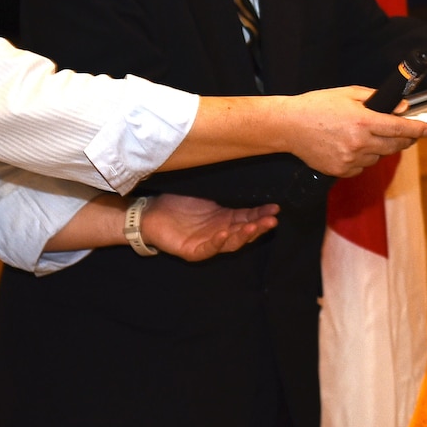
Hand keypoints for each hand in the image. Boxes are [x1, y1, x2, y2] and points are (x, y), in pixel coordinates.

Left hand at [142, 195, 279, 260]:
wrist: (151, 212)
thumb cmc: (177, 201)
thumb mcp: (205, 193)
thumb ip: (224, 190)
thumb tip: (246, 175)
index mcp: (226, 218)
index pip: (249, 217)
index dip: (262, 214)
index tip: (275, 208)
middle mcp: (221, 232)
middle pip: (245, 232)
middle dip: (259, 227)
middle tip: (272, 220)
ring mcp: (208, 243)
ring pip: (231, 243)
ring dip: (243, 236)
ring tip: (253, 227)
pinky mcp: (193, 251)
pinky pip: (209, 249)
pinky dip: (217, 242)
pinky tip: (225, 232)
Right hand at [285, 86, 426, 176]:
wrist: (288, 126)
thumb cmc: (316, 107)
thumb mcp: (348, 94)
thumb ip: (377, 99)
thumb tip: (401, 107)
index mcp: (363, 121)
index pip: (400, 128)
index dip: (418, 129)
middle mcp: (359, 143)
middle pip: (395, 146)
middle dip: (405, 139)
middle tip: (407, 133)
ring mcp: (350, 159)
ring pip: (379, 157)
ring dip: (381, 147)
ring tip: (366, 135)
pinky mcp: (341, 171)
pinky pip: (363, 167)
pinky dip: (364, 158)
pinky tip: (352, 146)